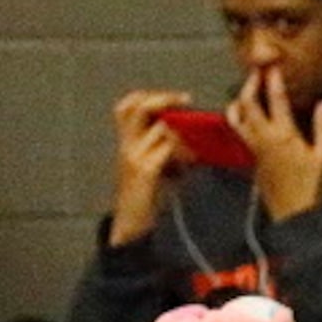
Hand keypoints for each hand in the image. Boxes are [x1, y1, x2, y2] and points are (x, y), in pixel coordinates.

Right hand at [108, 89, 194, 247]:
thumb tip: (195, 141)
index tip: (179, 98)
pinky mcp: (143, 170)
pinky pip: (165, 148)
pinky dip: (182, 150)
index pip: (127, 106)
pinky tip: (193, 161)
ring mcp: (133, 156)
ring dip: (182, 131)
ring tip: (195, 147)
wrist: (132, 225)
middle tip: (186, 99)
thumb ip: (169, 151)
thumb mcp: (158, 169)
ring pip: (158, 127)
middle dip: (163, 98)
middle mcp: (126, 145)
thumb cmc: (148, 199)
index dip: (151, 96)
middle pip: (135, 106)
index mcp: (127, 143)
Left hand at [226, 66, 321, 223]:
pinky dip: (239, 116)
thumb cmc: (312, 188)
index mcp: (284, 135)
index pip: (275, 99)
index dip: (273, 79)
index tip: (274, 66)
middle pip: (247, 102)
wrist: (293, 214)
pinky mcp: (251, 156)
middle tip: (258, 73)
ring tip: (246, 92)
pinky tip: (246, 114)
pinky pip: (239, 130)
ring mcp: (253, 146)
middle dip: (250, 84)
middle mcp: (264, 137)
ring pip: (236, 116)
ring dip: (239, 100)